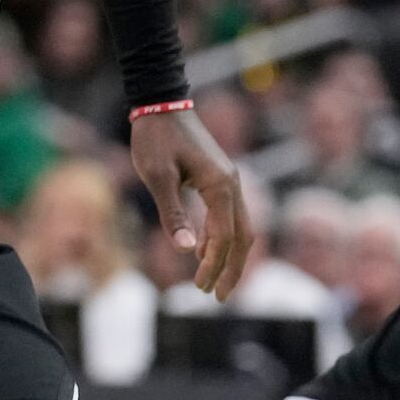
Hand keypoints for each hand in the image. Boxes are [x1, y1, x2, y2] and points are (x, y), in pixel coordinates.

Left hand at [130, 109, 252, 299]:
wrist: (161, 102)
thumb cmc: (155, 137)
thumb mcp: (157, 176)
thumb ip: (173, 214)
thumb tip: (188, 251)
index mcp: (220, 185)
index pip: (225, 236)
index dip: (215, 265)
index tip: (200, 287)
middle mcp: (232, 184)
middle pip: (243, 236)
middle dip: (233, 268)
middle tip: (218, 297)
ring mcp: (228, 180)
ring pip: (239, 226)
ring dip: (227, 255)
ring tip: (210, 281)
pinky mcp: (219, 178)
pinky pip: (228, 214)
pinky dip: (220, 237)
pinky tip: (203, 251)